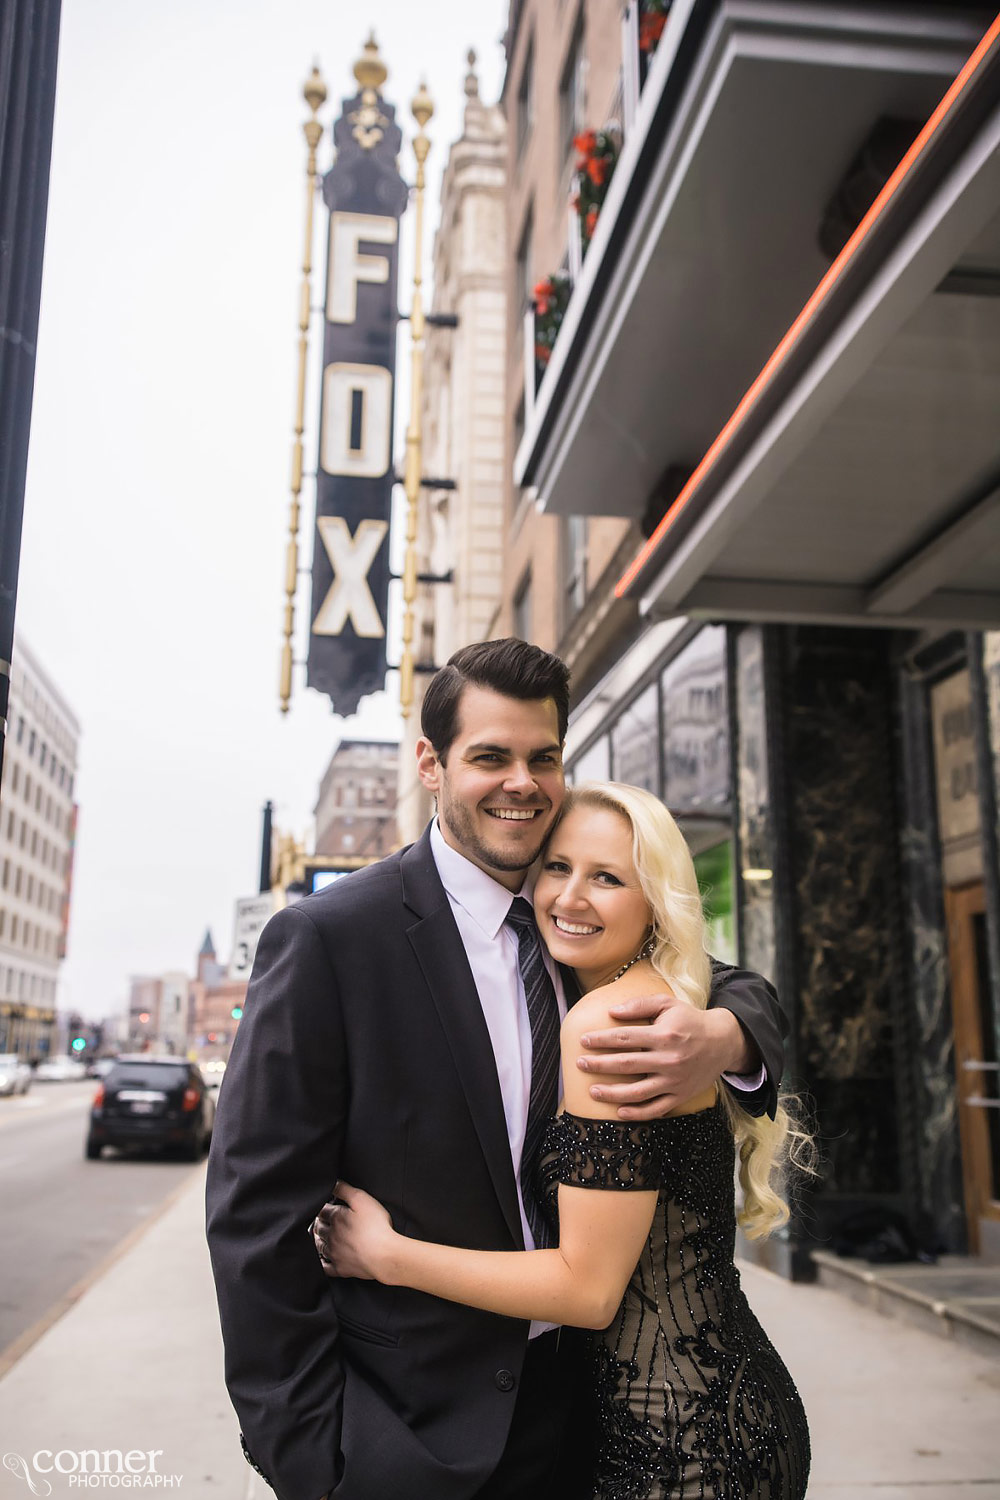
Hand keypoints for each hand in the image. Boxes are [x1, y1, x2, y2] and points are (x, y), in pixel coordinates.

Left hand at [312, 1182, 395, 1281]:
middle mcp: (331, 1236)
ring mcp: (334, 1253)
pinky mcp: (340, 1268)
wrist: (384, 1255)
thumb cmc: (376, 1226)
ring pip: (319, 1246)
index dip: (323, 1206)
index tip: (326, 1206)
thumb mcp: (362, 1199)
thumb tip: (333, 1183)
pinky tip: (322, 1259)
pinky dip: (321, 1262)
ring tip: (318, 1237)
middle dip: (318, 1222)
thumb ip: (345, 1189)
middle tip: (319, 1220)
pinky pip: (325, 1266)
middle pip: (318, 1228)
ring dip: (317, 1240)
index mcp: (336, 1218)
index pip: (322, 1210)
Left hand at [576, 994, 752, 1119]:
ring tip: (592, 1091)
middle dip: (600, 1065)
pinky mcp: (681, 1095)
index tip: (583, 1040)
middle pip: (627, 1064)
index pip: (625, 1038)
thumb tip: (611, 1011)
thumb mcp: (667, 1004)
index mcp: (664, 1035)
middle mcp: (669, 1059)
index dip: (602, 1040)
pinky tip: (619, 1112)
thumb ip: (639, 1005)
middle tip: (580, 1064)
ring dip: (612, 1093)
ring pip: (638, 1092)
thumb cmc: (689, 1020)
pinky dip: (637, 1113)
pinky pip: (656, 1109)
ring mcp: (675, 1080)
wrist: (722, 1042)